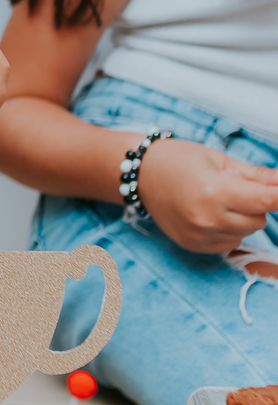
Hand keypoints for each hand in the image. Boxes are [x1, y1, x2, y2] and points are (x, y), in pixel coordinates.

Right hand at [136, 139, 277, 252]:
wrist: (141, 175)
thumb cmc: (179, 160)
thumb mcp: (218, 159)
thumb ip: (255, 175)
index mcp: (214, 191)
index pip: (265, 201)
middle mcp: (206, 218)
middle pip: (258, 220)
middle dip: (256, 205)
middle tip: (234, 187)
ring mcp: (199, 235)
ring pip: (245, 233)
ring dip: (242, 218)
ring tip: (218, 200)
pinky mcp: (193, 245)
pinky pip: (228, 243)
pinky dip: (228, 230)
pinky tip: (210, 214)